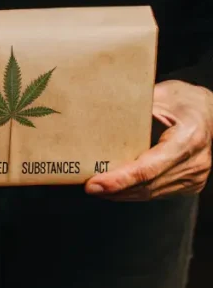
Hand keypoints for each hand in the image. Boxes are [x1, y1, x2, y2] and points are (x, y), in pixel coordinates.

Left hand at [86, 80, 212, 199]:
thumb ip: (134, 106)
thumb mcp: (162, 94)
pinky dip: (134, 192)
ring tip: (97, 188)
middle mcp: (194, 162)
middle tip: (88, 187)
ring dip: (121, 194)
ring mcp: (194, 176)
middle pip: (147, 185)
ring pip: (150, 193)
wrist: (210, 113)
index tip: (95, 184)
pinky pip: (157, 192)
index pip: (148, 168)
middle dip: (114, 189)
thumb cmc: (184, 101)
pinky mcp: (190, 184)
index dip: (119, 179)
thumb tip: (97, 108)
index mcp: (188, 138)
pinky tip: (116, 188)